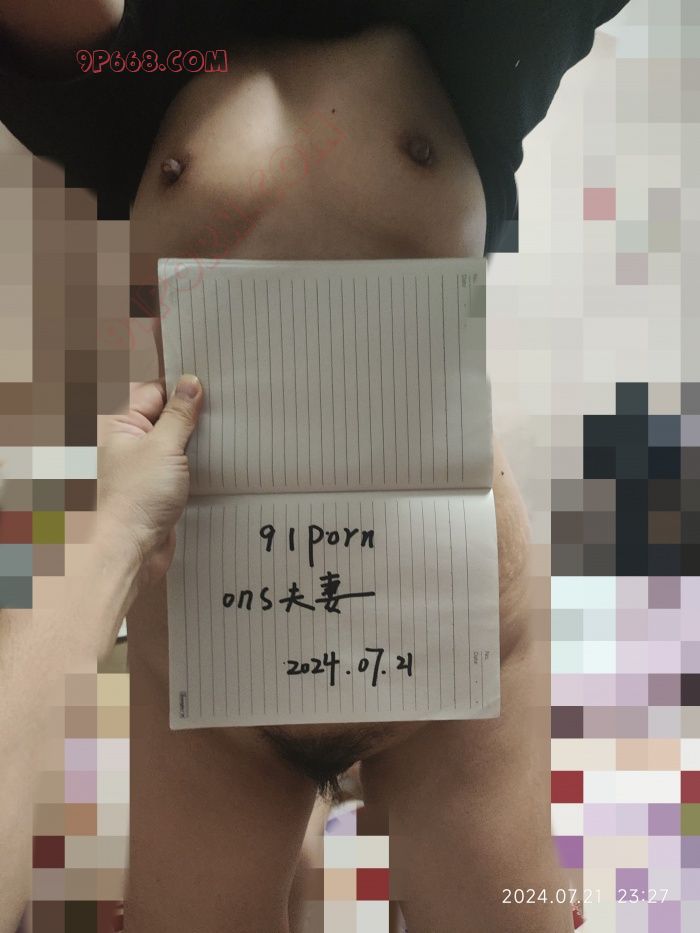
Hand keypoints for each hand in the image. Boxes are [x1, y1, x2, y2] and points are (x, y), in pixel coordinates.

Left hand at [97, 376, 203, 591]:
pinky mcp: (154, 487)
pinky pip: (177, 465)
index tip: (209, 384)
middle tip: (221, 408)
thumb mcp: (164, 446)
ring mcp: (139, 465)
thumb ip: (180, 413)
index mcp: (116, 424)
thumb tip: (191, 384)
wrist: (130, 551)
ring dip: (194, 441)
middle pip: (163, 415)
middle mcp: (125, 442)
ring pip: (173, 441)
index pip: (152, 391)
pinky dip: (194, 463)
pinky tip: (215, 461)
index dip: (180, 387)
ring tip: (221, 435)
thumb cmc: (135, 499)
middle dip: (190, 414)